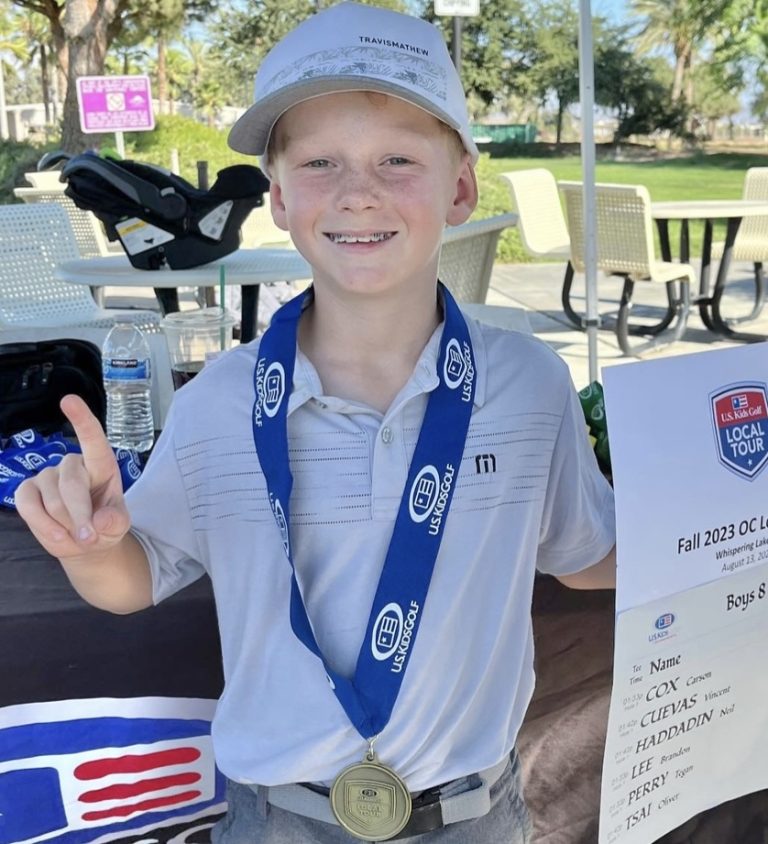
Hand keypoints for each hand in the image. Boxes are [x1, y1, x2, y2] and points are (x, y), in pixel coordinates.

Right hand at [15, 394, 130, 562]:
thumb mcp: (118, 525)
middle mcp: (72, 464)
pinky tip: (56, 534)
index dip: (81, 419)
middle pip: (71, 486)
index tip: (69, 400)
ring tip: (75, 533)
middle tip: (89, 539)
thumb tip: (101, 521)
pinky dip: (43, 527)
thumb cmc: (105, 525)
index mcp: (101, 465)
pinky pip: (27, 506)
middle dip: (80, 516)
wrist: (85, 542)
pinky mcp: (26, 490)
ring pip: (51, 501)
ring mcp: (46, 475)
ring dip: (64, 526)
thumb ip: (115, 521)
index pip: (93, 439)